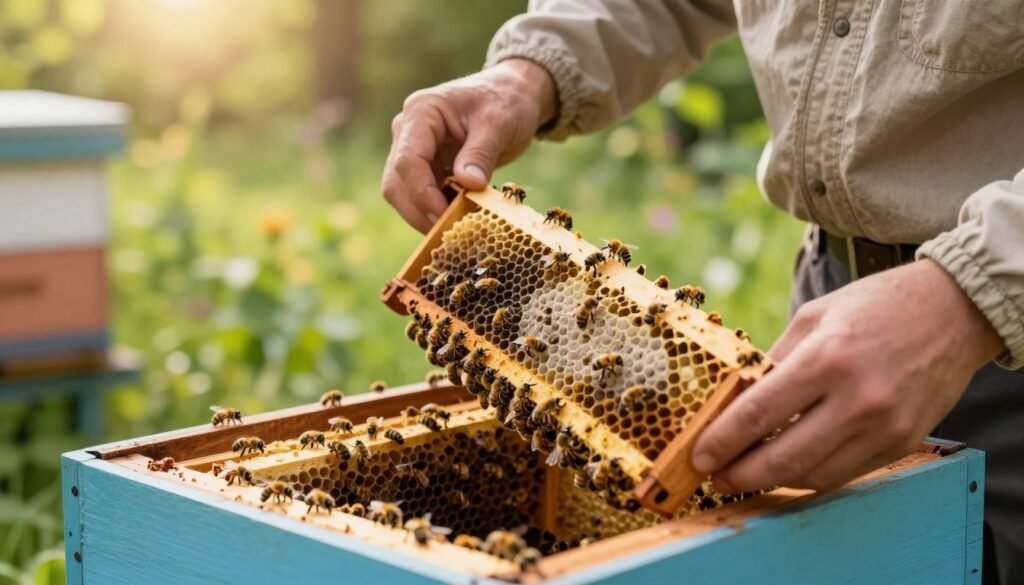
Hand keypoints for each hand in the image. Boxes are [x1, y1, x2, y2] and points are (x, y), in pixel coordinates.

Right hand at [381, 59, 556, 232]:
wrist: (512, 95)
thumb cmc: (506, 101)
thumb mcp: (500, 123)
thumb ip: (481, 153)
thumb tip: (467, 184)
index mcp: (421, 112)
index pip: (408, 160)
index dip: (422, 193)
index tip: (444, 215)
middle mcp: (408, 130)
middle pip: (396, 182)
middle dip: (419, 211)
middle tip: (449, 232)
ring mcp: (413, 149)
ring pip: (402, 193)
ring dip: (424, 214)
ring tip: (456, 226)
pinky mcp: (425, 166)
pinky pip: (420, 195)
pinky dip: (434, 210)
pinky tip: (457, 218)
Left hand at [691, 259, 1003, 492]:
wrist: (954, 311)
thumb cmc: (876, 306)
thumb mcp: (814, 316)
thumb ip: (773, 360)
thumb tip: (733, 400)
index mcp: (826, 358)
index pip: (759, 413)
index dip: (722, 441)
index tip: (699, 455)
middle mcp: (857, 398)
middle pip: (783, 458)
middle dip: (739, 473)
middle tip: (714, 475)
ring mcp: (884, 426)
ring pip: (813, 475)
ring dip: (772, 481)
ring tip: (746, 471)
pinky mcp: (902, 442)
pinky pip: (844, 475)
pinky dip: (809, 476)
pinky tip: (788, 466)